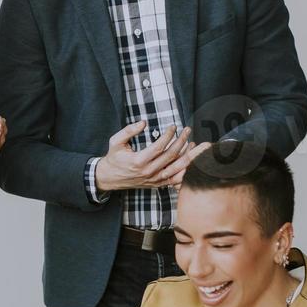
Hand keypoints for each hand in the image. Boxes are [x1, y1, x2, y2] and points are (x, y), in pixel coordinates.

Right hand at [93, 122, 210, 192]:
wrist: (110, 178)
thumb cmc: (114, 158)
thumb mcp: (115, 141)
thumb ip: (128, 130)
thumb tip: (143, 123)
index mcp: (138, 161)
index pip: (159, 147)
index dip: (168, 135)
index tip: (174, 126)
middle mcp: (148, 172)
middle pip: (171, 156)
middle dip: (181, 141)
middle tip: (187, 130)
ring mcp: (154, 180)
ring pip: (176, 169)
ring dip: (189, 156)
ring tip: (196, 144)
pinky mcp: (157, 184)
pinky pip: (175, 180)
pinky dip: (186, 172)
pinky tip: (193, 162)